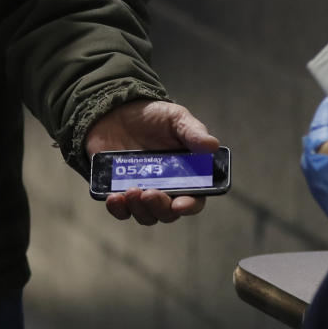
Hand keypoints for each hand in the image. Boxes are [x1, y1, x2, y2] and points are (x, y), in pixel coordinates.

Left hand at [85, 100, 219, 224]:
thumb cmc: (153, 117)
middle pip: (168, 213)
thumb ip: (193, 132)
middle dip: (160, 208)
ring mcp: (143, 193)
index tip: (180, 204)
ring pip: (147, 216)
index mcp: (187, 175)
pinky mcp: (120, 192)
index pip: (194, 199)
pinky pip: (122, 212)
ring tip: (131, 191)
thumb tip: (212, 146)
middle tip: (149, 193)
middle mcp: (167, 189)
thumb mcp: (176, 119)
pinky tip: (114, 197)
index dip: (190, 205)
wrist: (116, 113)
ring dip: (140, 209)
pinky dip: (119, 210)